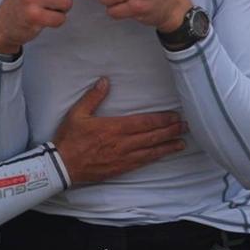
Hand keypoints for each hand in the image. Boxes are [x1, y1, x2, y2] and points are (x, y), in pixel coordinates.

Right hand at [54, 78, 185, 184]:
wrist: (63, 165)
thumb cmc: (69, 138)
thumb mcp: (77, 114)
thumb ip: (93, 97)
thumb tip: (105, 81)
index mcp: (113, 128)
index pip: (144, 123)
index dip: (161, 119)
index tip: (174, 116)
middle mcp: (122, 143)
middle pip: (152, 136)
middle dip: (170, 131)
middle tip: (186, 127)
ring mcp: (123, 157)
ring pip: (151, 151)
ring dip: (167, 146)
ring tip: (182, 142)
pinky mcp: (120, 168)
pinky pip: (142, 162)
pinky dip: (155, 158)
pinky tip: (163, 155)